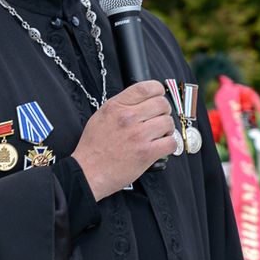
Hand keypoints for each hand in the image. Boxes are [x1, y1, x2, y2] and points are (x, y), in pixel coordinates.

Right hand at [71, 80, 177, 199]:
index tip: (158, 96)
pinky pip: (171, 142)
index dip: (157, 90)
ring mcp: (138, 135)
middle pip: (162, 104)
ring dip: (167, 129)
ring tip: (159, 135)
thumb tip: (141, 101)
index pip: (146, 88)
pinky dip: (169, 144)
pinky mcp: (147, 153)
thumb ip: (120, 105)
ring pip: (168, 122)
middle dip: (164, 111)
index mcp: (116, 107)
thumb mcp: (100, 116)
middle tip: (159, 119)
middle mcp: (128, 118)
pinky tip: (160, 146)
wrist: (88, 171)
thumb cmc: (93, 147)